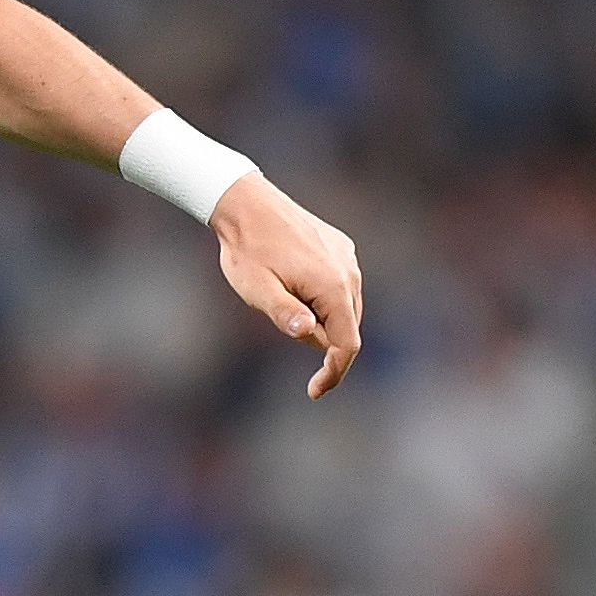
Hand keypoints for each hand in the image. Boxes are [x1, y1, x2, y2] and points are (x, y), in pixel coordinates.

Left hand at [213, 175, 365, 397]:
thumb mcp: (258, 289)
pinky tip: (290, 283)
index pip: (347, 344)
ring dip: (318, 318)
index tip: (314, 392)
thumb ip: (284, 313)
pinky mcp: (339, 247)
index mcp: (333, 286)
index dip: (334, 373)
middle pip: (346, 328)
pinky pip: (339, 286)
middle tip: (278, 320)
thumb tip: (309, 334)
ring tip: (280, 296)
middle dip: (319, 341)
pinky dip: (321, 299)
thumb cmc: (247, 250)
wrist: (246, 203)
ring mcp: (346, 257)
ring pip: (343, 307)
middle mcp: (349, 272)